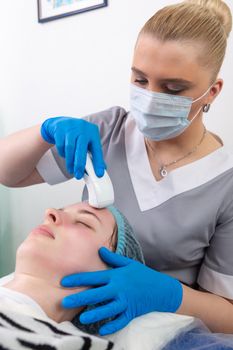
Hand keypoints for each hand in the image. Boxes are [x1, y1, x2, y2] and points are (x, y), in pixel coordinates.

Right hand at [41, 117, 105, 178]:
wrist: (62, 123)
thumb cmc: (78, 135)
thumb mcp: (88, 142)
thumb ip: (93, 154)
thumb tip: (99, 170)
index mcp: (93, 132)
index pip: (97, 150)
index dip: (98, 163)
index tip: (99, 174)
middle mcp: (83, 128)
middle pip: (81, 149)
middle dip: (80, 164)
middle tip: (78, 175)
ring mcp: (71, 128)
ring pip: (70, 148)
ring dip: (70, 162)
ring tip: (71, 169)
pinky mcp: (60, 129)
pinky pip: (61, 145)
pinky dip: (63, 153)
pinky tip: (65, 155)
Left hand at [61, 247, 182, 335]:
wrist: (162, 289)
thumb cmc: (143, 274)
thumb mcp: (128, 264)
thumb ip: (113, 258)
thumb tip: (100, 249)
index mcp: (116, 276)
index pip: (94, 277)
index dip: (78, 279)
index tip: (64, 282)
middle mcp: (119, 289)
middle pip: (97, 294)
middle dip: (80, 298)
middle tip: (65, 302)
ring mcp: (126, 301)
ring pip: (108, 309)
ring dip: (95, 313)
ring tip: (82, 317)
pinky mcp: (132, 312)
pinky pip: (121, 320)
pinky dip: (112, 325)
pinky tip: (102, 330)